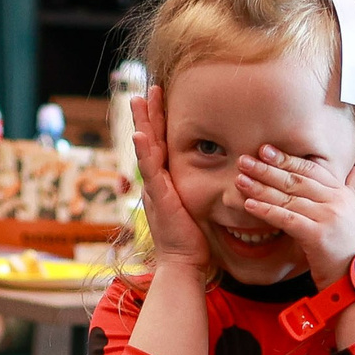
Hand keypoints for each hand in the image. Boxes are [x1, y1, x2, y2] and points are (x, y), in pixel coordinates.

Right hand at [128, 88, 211, 275]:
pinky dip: (143, 152)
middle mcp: (155, 183)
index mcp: (164, 183)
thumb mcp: (194, 208)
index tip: (159, 100)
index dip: (159, 123)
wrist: (184, 264)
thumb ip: (195, 191)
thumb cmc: (193, 240)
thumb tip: (216, 177)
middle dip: (147, 115)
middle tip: (144, 90)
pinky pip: (149, 171)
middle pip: (149, 141)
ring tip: (139, 100)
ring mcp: (154, 189)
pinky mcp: (159, 198)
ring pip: (146, 150)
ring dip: (142, 124)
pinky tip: (138, 135)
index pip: (161, 145)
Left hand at [234, 146, 354, 285]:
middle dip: (267, 169)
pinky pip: (287, 219)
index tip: (265, 150)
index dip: (287, 159)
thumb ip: (353, 190)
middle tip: (244, 160)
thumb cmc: (351, 251)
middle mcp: (336, 201)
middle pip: (295, 180)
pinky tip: (248, 205)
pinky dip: (266, 211)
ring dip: (260, 188)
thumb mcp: (354, 215)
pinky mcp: (318, 236)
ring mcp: (328, 217)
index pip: (311, 169)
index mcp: (343, 194)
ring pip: (288, 198)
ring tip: (240, 179)